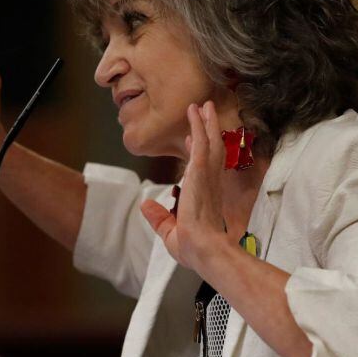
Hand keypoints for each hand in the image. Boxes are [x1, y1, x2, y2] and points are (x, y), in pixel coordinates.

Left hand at [140, 101, 230, 270]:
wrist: (203, 250)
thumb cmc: (193, 248)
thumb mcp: (168, 231)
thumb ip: (158, 217)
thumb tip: (145, 204)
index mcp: (204, 197)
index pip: (202, 169)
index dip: (198, 153)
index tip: (192, 140)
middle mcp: (209, 183)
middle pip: (212, 150)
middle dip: (208, 130)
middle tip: (205, 113)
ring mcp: (207, 176)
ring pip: (209, 142)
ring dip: (206, 123)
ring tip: (204, 106)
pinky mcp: (201, 172)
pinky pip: (201, 144)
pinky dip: (199, 127)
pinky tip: (196, 113)